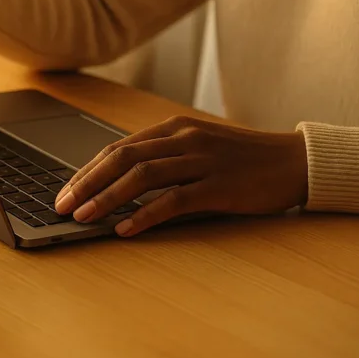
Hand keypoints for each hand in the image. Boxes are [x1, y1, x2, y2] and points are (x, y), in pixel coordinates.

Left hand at [54, 115, 308, 236]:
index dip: (87, 169)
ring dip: (107, 197)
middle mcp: (183, 138)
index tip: (65, 190)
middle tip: (62, 205)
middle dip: (86, 182)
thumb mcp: (198, 148)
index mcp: (173, 128)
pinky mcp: (219, 185)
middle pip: (122, 158)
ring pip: (142, 176)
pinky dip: (145, 215)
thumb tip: (117, 185)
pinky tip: (125, 229)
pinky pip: (174, 200)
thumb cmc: (243, 160)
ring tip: (84, 217)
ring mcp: (202, 160)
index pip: (118, 147)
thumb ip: (163, 160)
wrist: (296, 161)